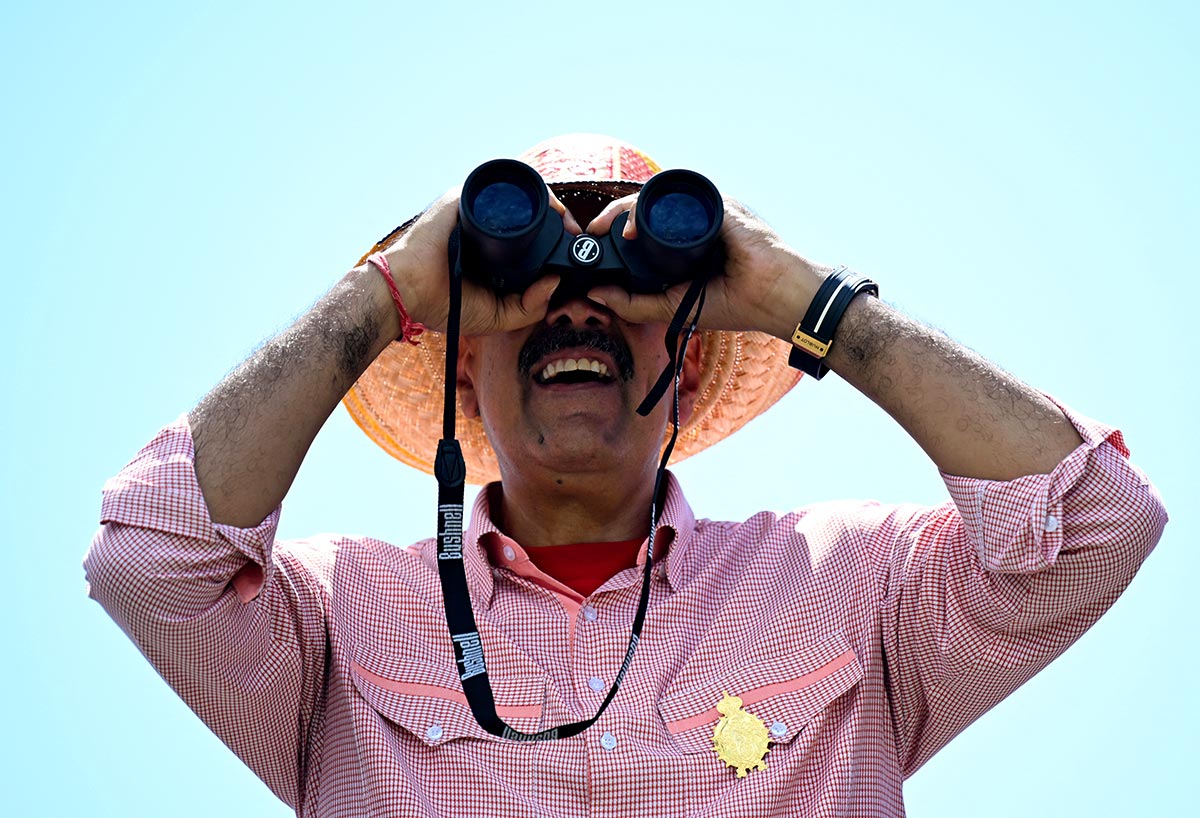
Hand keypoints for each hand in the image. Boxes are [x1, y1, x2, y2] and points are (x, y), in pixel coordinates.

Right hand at [378, 187, 582, 335]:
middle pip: (531, 213)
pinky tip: (548, 207)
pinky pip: (503, 186)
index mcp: (495, 250)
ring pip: (521, 196)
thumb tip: (556, 281)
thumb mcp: (499, 315)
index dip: (556, 239)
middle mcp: (487, 226)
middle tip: (576, 236)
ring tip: (566, 224)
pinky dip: (529, 191)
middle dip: (559, 221)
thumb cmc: (446, 304)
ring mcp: (476, 209)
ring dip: (550, 204)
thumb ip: (529, 307)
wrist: (409, 291)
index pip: (532, 235)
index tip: (575, 249)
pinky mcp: (465, 197)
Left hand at [585, 193, 831, 339]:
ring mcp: (706, 210)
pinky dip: (650, 206)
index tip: (594, 242)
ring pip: (657, 196)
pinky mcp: (718, 205)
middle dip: (614, 215)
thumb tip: (595, 294)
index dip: (617, 229)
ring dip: (627, 209)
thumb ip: (635, 305)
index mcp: (684, 241)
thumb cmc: (738, 302)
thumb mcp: (675, 307)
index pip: (644, 225)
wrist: (777, 298)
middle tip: (593, 232)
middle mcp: (694, 220)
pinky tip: (635, 225)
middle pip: (645, 206)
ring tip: (611, 230)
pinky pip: (677, 198)